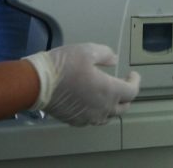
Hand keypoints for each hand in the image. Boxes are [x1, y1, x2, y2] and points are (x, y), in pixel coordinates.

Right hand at [23, 43, 139, 126]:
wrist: (37, 84)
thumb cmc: (64, 65)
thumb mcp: (87, 51)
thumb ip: (105, 55)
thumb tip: (114, 60)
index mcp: (109, 91)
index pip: (132, 92)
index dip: (135, 82)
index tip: (132, 74)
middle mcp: (102, 108)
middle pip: (123, 107)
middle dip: (126, 95)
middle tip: (122, 84)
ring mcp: (89, 117)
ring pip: (108, 116)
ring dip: (112, 106)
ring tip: (108, 94)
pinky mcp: (76, 121)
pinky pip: (93, 119)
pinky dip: (97, 111)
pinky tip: (91, 102)